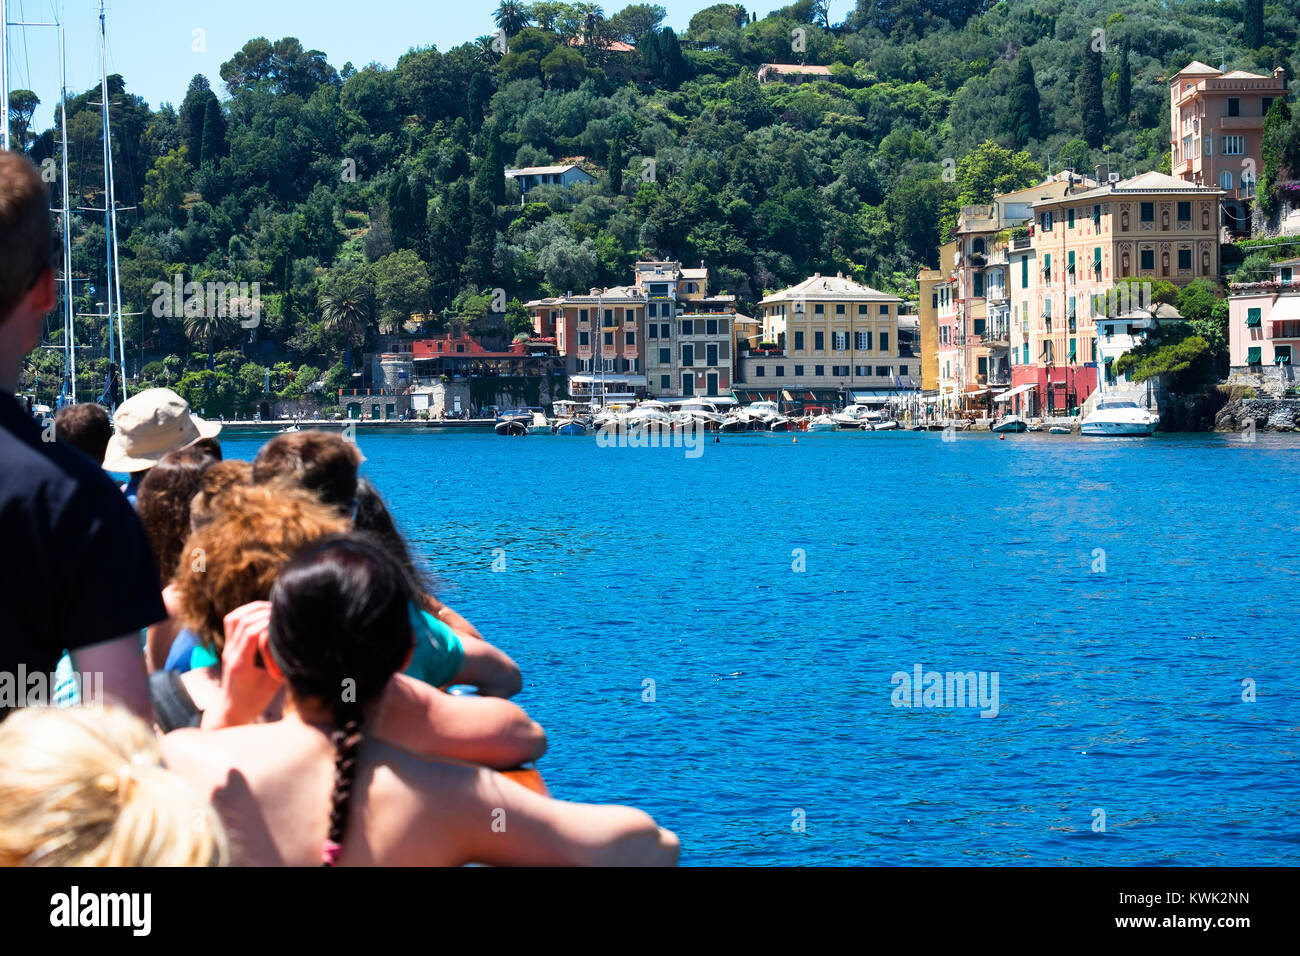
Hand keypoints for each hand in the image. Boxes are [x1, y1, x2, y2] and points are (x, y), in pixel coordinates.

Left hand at [202, 601, 281, 729]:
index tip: (285, 624)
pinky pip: (231, 621)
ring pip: (235, 617)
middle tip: (283, 613)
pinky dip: (246, 612)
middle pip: (244, 621)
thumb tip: (298, 643)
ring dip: (255, 609)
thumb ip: (281, 662)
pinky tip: (260, 613)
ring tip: (273, 610)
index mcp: (241, 664)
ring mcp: (226, 648)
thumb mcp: (274, 684)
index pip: (252, 632)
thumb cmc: (256, 700)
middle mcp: (230, 653)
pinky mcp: (227, 646)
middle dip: (265, 613)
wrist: (231, 711)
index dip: (269, 623)